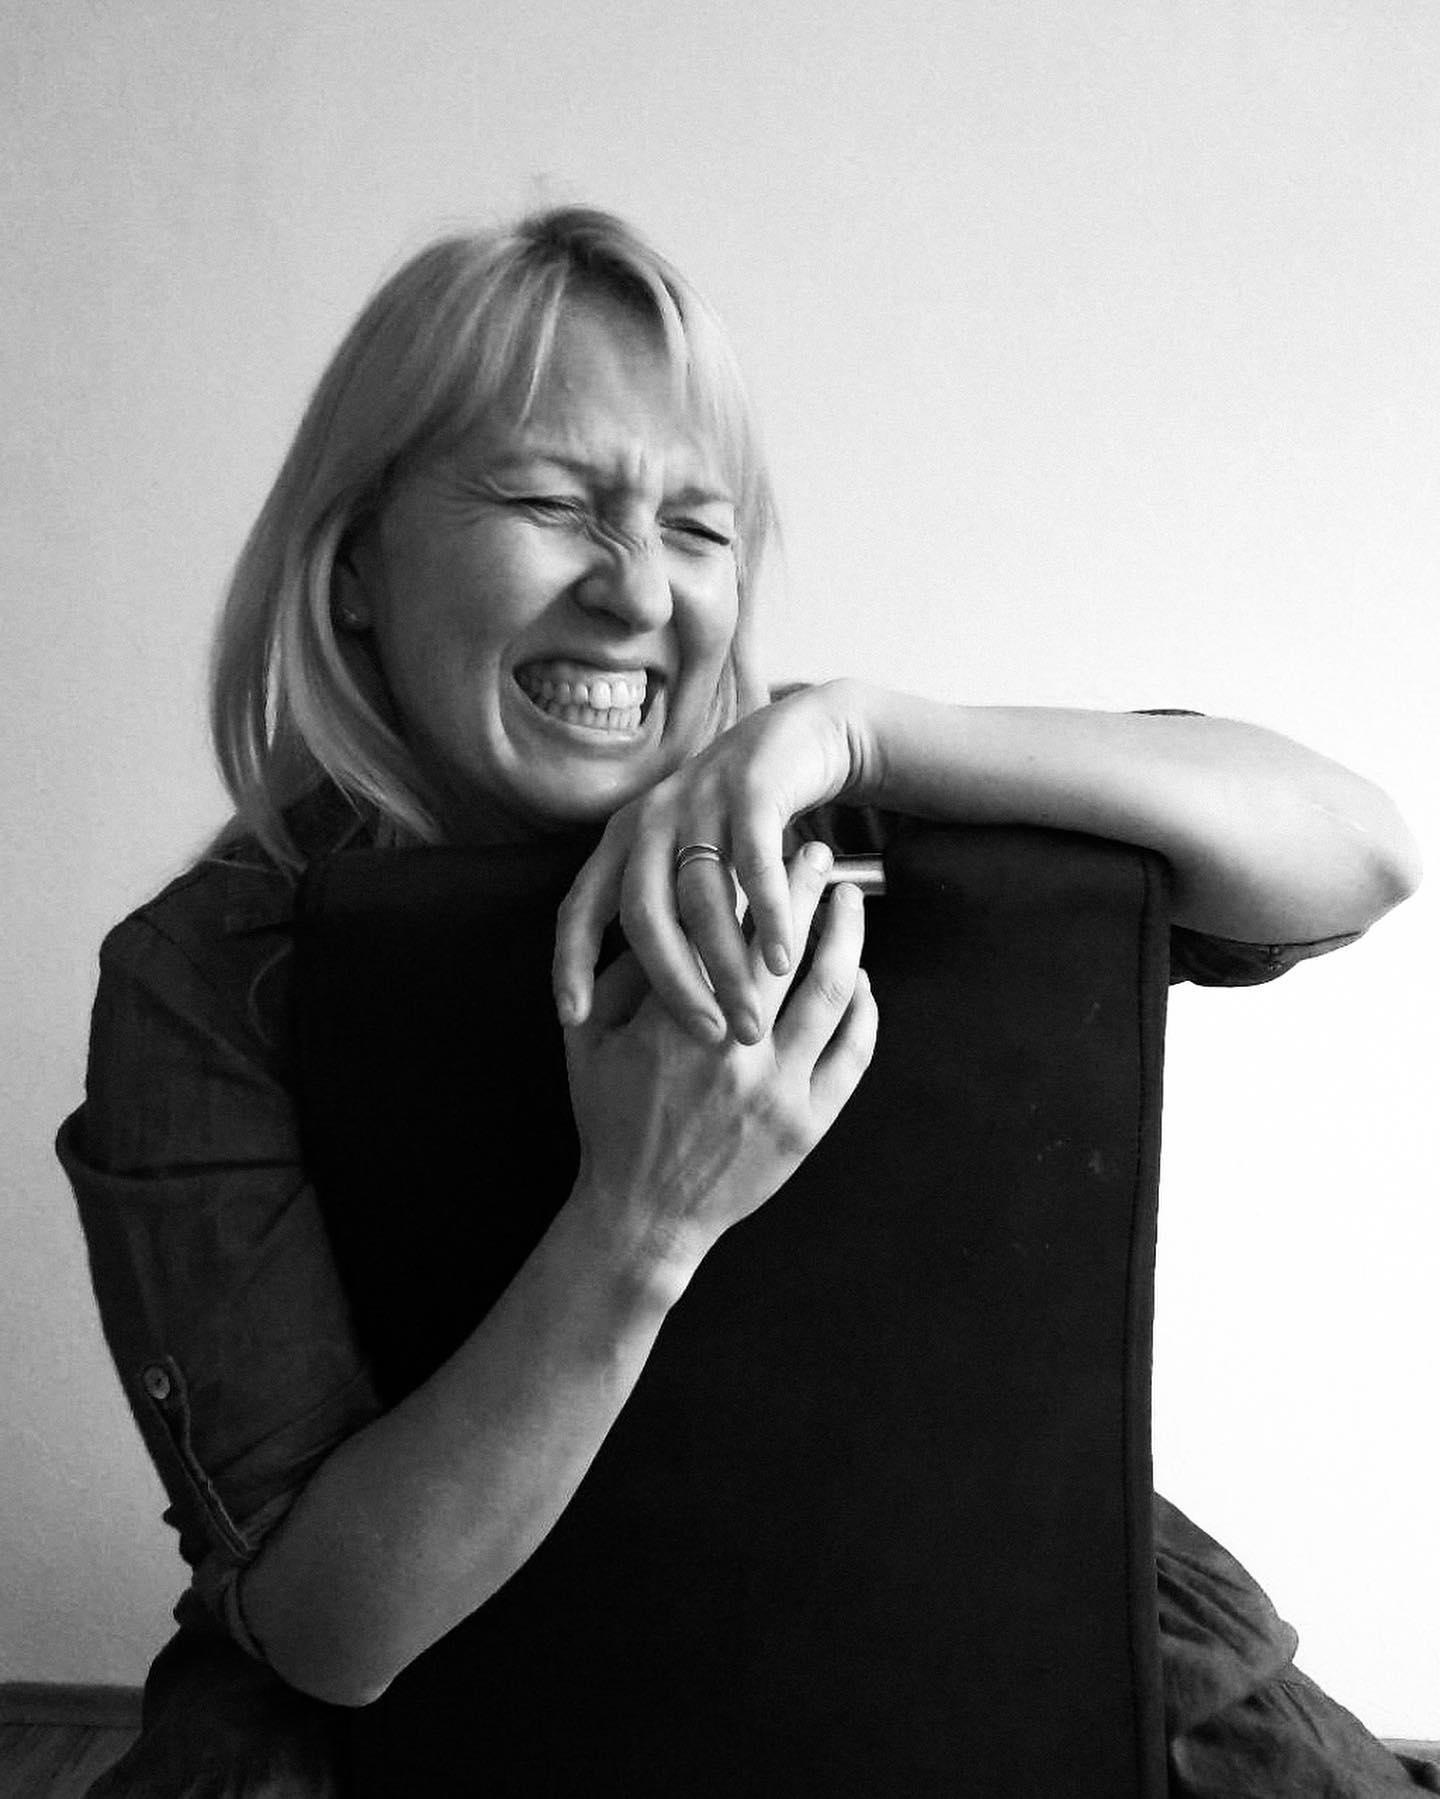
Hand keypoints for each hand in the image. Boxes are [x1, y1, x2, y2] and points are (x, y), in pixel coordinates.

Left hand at [553, 680, 867, 1042]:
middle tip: (704, 1038)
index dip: (569, 963)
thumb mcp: (684, 864)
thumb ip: (663, 917)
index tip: (572, 1019)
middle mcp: (651, 819)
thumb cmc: (737, 826)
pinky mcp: (752, 790)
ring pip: (703, 897)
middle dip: (672, 983)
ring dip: (726, 965)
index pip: (578, 907)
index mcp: (622, 842)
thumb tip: (644, 1007)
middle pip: (644, 913)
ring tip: (749, 1019)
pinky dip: (769, 915)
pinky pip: (755, 863)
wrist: (797, 741)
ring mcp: (700, 801)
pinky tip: (781, 959)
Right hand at [563, 841, 876, 1282]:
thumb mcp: (590, 1041)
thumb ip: (618, 978)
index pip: (725, 930)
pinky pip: (852, 1054)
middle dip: (806, 889)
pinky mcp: (809, 1124)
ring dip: (847, 937)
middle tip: (821, 852)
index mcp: (676, 1020)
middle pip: (785, 946)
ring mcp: (779, 1088)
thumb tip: (663, 918)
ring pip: (830, 992)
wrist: (641, 1216)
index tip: (767, 842)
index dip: (752, 879)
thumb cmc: (608, 1122)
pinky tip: (861, 980)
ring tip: (853, 902)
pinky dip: (863, 1010)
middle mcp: (734, 1048)